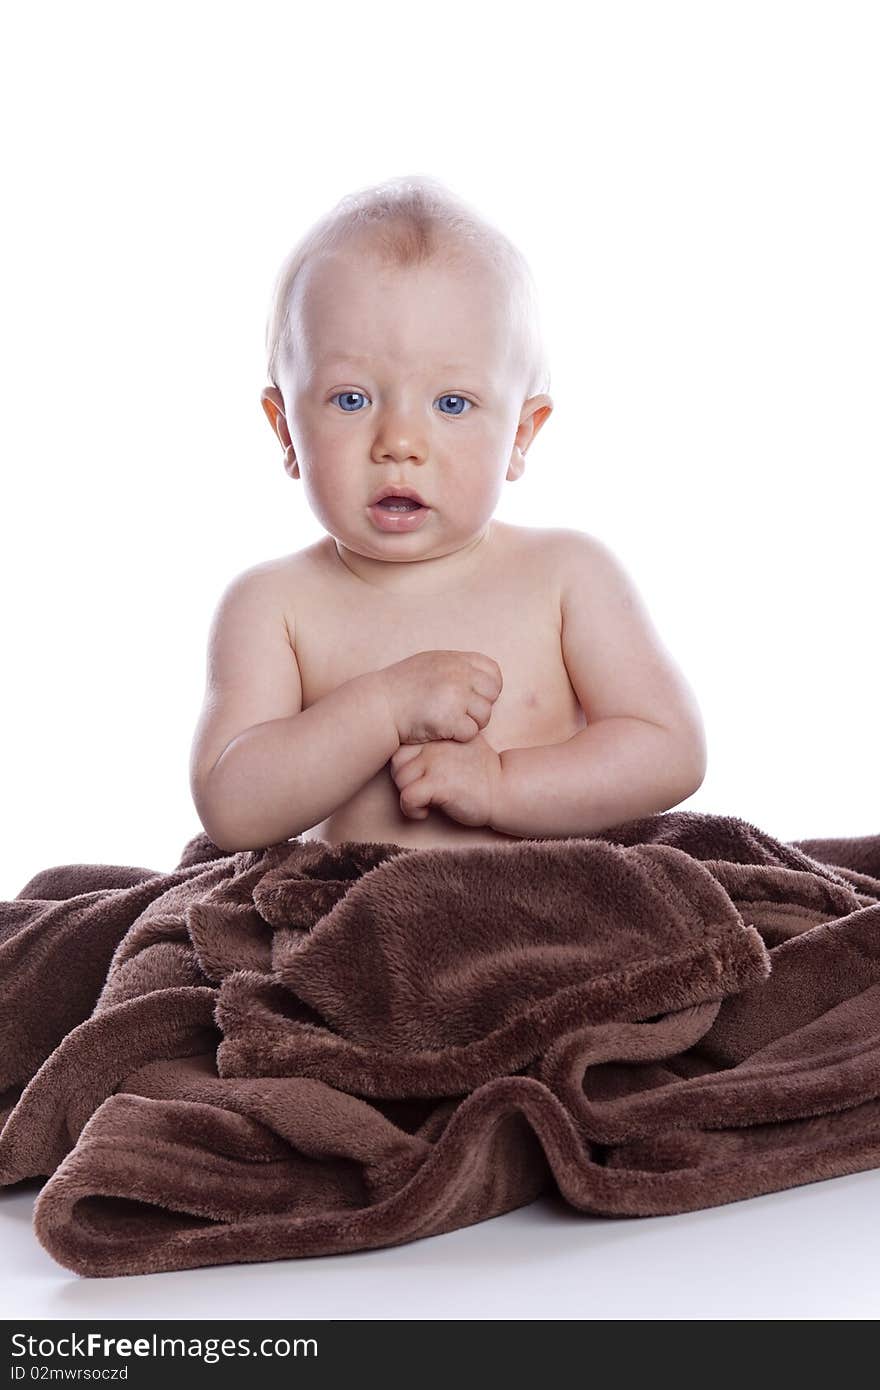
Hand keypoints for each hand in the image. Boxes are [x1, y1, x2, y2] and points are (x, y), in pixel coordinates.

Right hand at [377, 650, 502, 744]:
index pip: (493, 671)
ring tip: (449, 722)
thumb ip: (455, 667)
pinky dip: (459, 736)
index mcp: (455, 659)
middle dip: (481, 706)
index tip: (473, 697)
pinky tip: (442, 731)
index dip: (488, 687)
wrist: (379, 706)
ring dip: (470, 723)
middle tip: (461, 713)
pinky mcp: (450, 718)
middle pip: (493, 693)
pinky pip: (471, 732)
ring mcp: (456, 696)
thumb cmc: (401, 688)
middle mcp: (459, 674)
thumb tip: (479, 674)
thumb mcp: (430, 663)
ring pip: (485, 715)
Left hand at [389, 733, 503, 827]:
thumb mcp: (463, 744)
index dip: (406, 766)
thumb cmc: (484, 771)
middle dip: (404, 781)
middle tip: (420, 792)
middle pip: (397, 763)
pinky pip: (407, 797)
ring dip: (408, 796)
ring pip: (400, 780)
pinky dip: (411, 810)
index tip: (420, 779)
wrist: (505, 788)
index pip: (402, 747)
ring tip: (425, 803)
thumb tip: (414, 744)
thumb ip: (441, 741)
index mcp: (439, 736)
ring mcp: (435, 763)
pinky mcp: (438, 784)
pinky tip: (425, 812)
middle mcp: (434, 745)